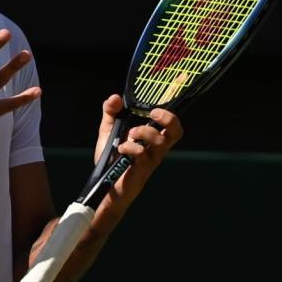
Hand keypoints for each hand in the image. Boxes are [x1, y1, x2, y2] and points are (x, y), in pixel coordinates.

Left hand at [93, 94, 183, 219]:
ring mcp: (150, 159)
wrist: (104, 184)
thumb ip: (111, 113)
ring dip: (145, 132)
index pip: (170, 124)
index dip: (171, 112)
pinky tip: (121, 149)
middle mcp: (155, 148)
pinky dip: (131, 147)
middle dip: (168, 119)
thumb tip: (115, 97)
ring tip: (130, 134)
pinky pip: (142, 155)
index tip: (159, 102)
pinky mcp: (141, 170)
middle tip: (153, 113)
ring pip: (160, 142)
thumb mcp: (108, 131)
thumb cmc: (111, 159)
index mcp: (151, 138)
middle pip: (176, 132)